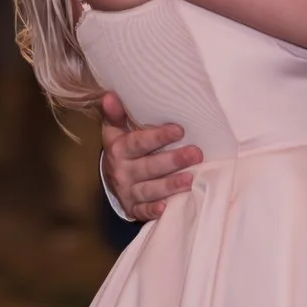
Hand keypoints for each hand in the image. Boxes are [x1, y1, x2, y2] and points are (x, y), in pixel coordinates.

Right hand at [99, 91, 199, 221]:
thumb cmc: (122, 147)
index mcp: (118, 149)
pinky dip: (152, 211)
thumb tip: (110, 95)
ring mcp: (127, 191)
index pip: (138, 143)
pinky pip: (142, 212)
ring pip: (149, 190)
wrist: (111, 176)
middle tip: (196, 154)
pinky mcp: (132, 208)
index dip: (158, 137)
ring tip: (190, 179)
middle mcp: (121, 171)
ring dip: (169, 186)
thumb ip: (116, 114)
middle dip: (172, 161)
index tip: (179, 130)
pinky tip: (166, 208)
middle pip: (148, 167)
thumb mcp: (115, 129)